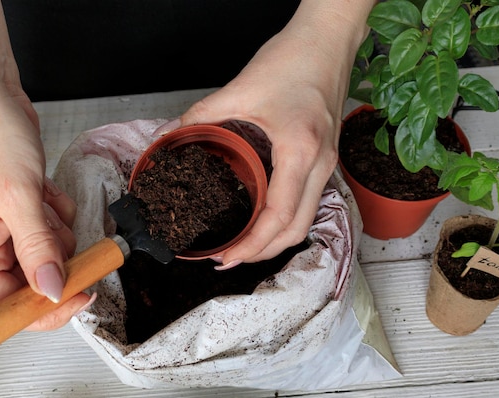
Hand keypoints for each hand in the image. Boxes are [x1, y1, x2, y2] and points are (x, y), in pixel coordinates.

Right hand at [0, 90, 91, 330]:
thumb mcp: (18, 197)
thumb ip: (38, 248)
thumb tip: (52, 293)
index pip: (8, 306)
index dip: (45, 309)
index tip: (81, 295)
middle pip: (37, 280)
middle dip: (56, 255)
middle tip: (57, 225)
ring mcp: (9, 229)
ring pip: (53, 252)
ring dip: (59, 228)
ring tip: (42, 196)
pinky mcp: (26, 212)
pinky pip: (57, 226)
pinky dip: (58, 209)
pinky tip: (44, 187)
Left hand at [177, 2, 371, 267]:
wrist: (328, 39)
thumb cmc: (293, 59)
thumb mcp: (240, 88)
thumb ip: (201, 115)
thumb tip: (170, 135)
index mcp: (300, 151)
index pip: (279, 216)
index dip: (252, 245)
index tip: (226, 256)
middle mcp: (321, 164)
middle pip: (297, 229)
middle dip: (264, 252)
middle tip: (230, 257)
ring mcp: (328, 162)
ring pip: (307, 219)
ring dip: (277, 239)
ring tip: (245, 244)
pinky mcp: (327, 157)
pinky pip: (310, 201)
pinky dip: (286, 219)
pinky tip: (264, 216)